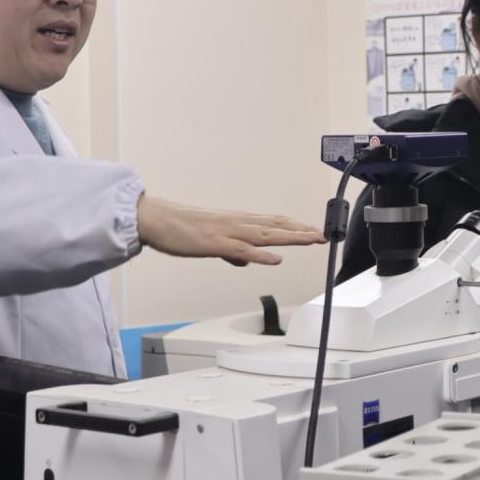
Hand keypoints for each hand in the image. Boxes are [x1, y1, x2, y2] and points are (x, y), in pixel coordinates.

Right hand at [136, 195, 324, 265]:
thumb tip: (245, 260)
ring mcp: (227, 232)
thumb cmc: (180, 229)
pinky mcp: (215, 243)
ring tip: (312, 240)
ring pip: (266, 234)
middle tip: (324, 234)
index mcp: (237, 221)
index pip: (273, 221)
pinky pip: (242, 250)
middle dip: (302, 231)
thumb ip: (231, 250)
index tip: (314, 231)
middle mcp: (237, 223)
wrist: (155, 219)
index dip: (295, 226)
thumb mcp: (212, 241)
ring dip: (291, 238)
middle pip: (277, 225)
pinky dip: (261, 255)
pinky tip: (276, 259)